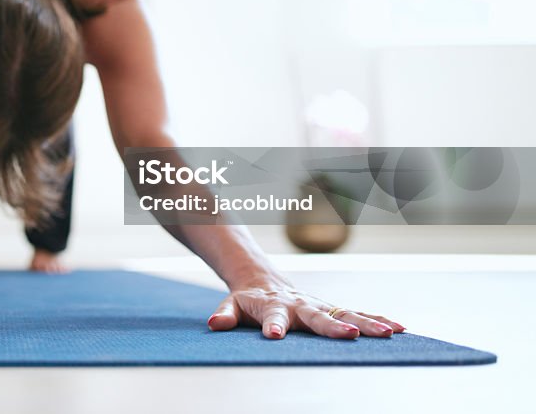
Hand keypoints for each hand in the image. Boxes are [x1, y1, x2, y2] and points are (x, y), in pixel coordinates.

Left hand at [207, 281, 404, 339]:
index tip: (274, 335)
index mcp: (273, 305)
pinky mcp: (333, 308)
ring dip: (366, 323)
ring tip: (388, 334)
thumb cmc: (248, 299)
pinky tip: (400, 329)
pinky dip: (378, 320)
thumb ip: (225, 315)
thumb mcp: (231, 305)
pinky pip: (358, 313)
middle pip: (317, 316)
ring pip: (345, 313)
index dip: (273, 325)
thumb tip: (215, 323)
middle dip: (332, 325)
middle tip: (349, 334)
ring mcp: (319, 305)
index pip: (272, 316)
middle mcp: (300, 304)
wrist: (263, 279)